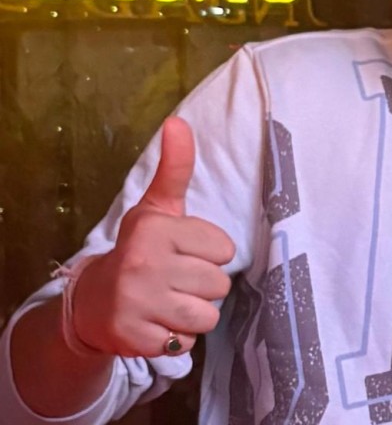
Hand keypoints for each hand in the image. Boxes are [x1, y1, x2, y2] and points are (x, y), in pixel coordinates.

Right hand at [71, 116, 235, 357]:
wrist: (93, 301)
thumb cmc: (139, 248)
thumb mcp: (157, 206)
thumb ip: (174, 167)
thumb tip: (177, 122)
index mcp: (156, 229)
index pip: (224, 249)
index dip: (209, 253)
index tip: (184, 252)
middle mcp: (144, 264)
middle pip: (219, 284)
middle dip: (203, 285)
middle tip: (176, 279)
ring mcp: (138, 304)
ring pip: (207, 316)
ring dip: (194, 313)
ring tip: (169, 300)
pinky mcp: (136, 340)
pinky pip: (187, 343)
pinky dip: (177, 337)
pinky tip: (157, 322)